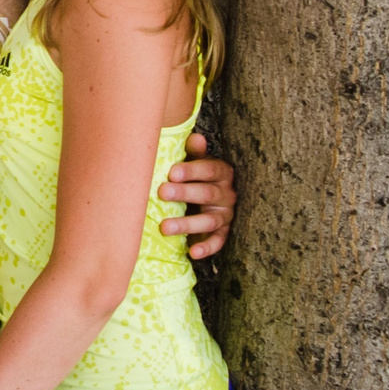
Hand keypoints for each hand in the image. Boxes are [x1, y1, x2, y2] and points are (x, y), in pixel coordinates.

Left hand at [160, 130, 235, 257]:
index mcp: (221, 172)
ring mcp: (225, 215)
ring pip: (209, 220)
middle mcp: (226, 193)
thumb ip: (194, 152)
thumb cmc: (195, 175)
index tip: (171, 172)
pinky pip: (218, 241)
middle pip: (207, 194)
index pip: (210, 169)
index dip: (191, 170)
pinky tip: (192, 252)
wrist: (208, 198)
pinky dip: (206, 248)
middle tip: (162, 192)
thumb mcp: (196, 161)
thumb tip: (196, 137)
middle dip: (184, 193)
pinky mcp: (222, 233)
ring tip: (165, 227)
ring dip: (187, 224)